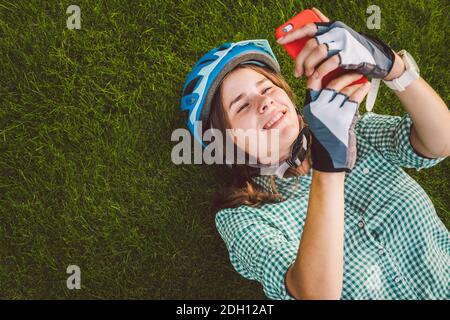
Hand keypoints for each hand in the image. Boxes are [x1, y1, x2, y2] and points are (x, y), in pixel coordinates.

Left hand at [277, 8, 394, 79]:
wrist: (376, 58)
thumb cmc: (351, 50)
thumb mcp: (338, 38)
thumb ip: (324, 31)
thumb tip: (310, 13)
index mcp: (331, 27)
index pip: (308, 28)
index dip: (292, 34)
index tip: (280, 42)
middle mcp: (336, 32)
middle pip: (310, 44)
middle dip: (300, 60)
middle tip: (297, 72)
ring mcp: (344, 42)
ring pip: (318, 52)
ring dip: (308, 66)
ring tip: (306, 75)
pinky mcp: (350, 54)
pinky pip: (330, 62)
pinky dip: (321, 71)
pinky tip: (316, 77)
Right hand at [303, 72, 370, 171]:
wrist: (330, 160)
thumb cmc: (326, 139)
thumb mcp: (319, 120)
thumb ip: (324, 103)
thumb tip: (337, 83)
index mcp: (309, 107)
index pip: (312, 81)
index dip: (322, 70)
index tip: (334, 64)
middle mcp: (316, 109)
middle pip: (331, 83)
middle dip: (344, 74)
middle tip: (354, 70)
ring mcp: (328, 114)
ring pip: (344, 90)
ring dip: (355, 82)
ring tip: (362, 79)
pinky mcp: (341, 119)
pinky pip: (353, 100)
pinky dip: (360, 91)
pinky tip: (365, 88)